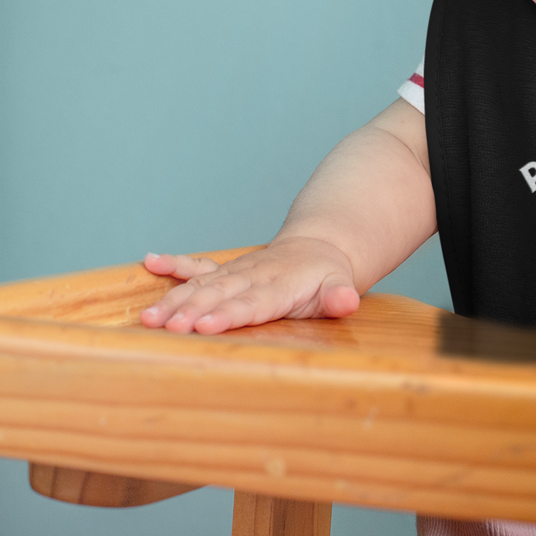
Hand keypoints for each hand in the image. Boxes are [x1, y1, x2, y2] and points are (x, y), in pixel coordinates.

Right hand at [139, 236, 360, 333]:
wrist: (316, 247)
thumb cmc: (326, 276)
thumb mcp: (340, 285)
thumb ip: (340, 296)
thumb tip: (346, 301)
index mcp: (282, 285)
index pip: (252, 303)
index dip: (228, 314)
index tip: (204, 326)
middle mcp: (253, 276)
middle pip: (219, 296)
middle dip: (191, 312)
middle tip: (168, 328)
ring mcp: (236, 272)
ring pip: (201, 286)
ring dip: (174, 301)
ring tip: (148, 318)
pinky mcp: (224, 271)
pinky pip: (197, 266)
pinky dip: (174, 264)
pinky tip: (150, 261)